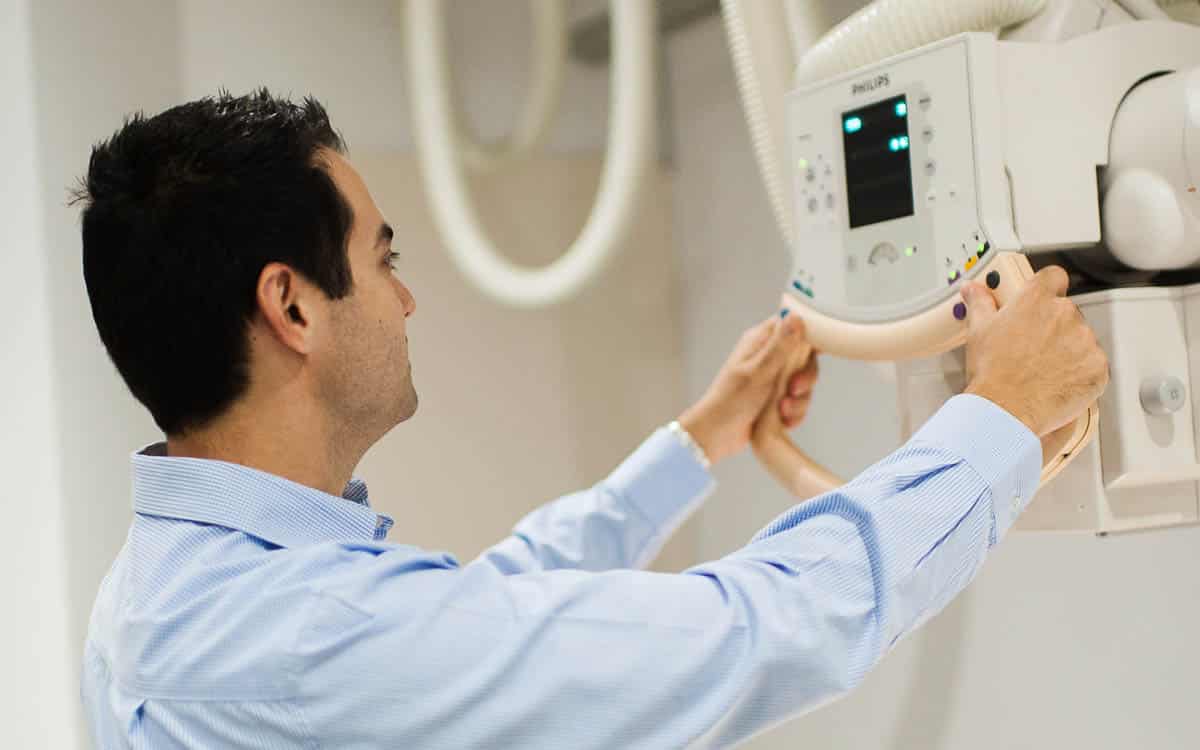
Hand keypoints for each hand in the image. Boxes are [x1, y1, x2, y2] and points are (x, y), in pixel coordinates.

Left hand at [677, 314, 810, 464]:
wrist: (716, 436)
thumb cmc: (729, 400)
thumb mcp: (758, 371)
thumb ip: (779, 346)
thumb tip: (796, 317)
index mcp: (760, 341)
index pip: (792, 325)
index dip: (810, 334)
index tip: (819, 350)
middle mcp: (768, 356)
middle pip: (805, 357)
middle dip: (805, 377)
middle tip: (793, 389)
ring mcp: (773, 379)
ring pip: (803, 383)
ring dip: (799, 400)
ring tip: (782, 410)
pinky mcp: (776, 399)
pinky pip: (798, 402)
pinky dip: (794, 413)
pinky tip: (783, 420)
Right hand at [961, 265, 1108, 436]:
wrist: (1007, 409)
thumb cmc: (992, 373)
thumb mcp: (978, 331)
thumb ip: (980, 303)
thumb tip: (973, 290)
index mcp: (1036, 299)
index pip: (1053, 277)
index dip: (1047, 288)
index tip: (1042, 299)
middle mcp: (1064, 313)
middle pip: (1066, 312)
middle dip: (1053, 327)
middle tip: (1033, 348)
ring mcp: (1085, 340)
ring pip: (1081, 339)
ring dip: (1068, 351)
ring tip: (1043, 370)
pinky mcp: (1098, 366)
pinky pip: (1093, 365)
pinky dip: (1080, 373)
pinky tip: (1058, 383)